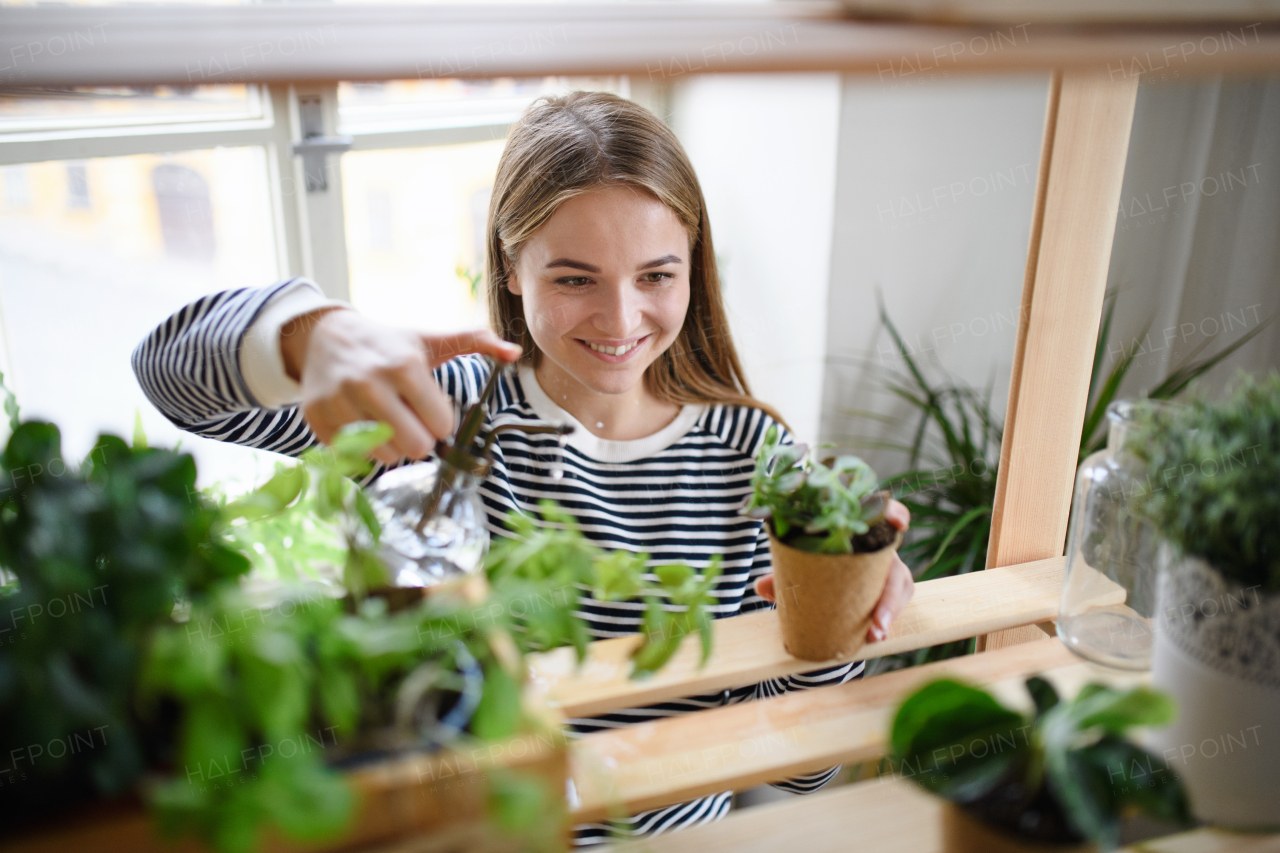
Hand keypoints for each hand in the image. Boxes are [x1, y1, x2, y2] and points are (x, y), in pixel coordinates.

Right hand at [280, 308, 521, 465]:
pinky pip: (355, 455)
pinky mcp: (317, 417)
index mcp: (403, 364)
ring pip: (385, 455)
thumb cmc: (389, 343)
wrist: (325, 337)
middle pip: (415, 446)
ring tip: (385, 420)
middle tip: (412, 422)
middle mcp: (368, 382)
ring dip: (393, 445)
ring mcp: (339, 401)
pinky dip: (364, 446)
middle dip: (421, 440)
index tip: (430, 409)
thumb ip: (476, 342)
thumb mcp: (431, 339)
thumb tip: (515, 352)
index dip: (440, 421)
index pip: (441, 424)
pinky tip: (362, 422)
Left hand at [753, 499, 913, 642]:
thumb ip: (784, 574)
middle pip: (895, 565)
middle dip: (890, 596)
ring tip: (875, 634)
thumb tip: (760, 586)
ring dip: (890, 611)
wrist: (827, 574)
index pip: (884, 513)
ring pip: (900, 587)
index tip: (898, 522)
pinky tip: (876, 635)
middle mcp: (881, 547)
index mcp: (861, 529)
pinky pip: (897, 601)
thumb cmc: (818, 560)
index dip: (895, 514)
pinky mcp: (893, 588)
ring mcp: (891, 568)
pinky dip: (888, 617)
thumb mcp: (801, 564)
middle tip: (876, 624)